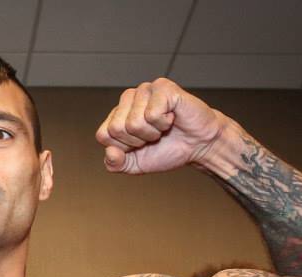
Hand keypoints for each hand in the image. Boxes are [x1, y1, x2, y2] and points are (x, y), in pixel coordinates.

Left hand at [95, 78, 225, 174]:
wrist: (198, 145)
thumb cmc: (167, 150)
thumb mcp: (136, 165)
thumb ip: (116, 164)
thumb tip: (109, 152)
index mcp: (117, 115)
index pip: (103, 135)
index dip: (123, 148)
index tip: (139, 145)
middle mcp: (128, 99)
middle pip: (116, 129)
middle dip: (138, 141)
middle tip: (154, 136)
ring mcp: (144, 90)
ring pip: (133, 123)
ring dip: (153, 133)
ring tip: (163, 126)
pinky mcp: (162, 87)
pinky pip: (152, 115)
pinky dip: (164, 124)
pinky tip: (172, 117)